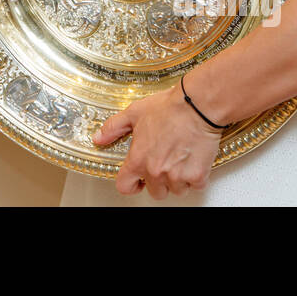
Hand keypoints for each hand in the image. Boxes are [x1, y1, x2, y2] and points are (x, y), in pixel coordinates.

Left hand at [92, 82, 223, 197]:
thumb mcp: (134, 112)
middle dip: (158, 181)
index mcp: (138, 159)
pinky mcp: (197, 175)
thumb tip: (99, 138)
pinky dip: (196, 175)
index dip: (130, 184)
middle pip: (155, 192)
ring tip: (179, 159)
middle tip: (163, 163)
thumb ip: (114, 127)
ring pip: (176, 191)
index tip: (137, 181)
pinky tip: (193, 159)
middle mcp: (156, 171)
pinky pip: (196, 185)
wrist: (196, 105)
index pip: (125, 186)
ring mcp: (177, 175)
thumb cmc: (169, 107)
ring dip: (178, 180)